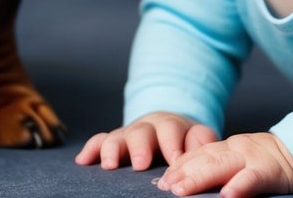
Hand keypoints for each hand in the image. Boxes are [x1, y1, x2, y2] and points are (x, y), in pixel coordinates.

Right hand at [75, 112, 217, 171]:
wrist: (170, 127)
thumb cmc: (187, 144)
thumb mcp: (200, 141)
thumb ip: (203, 146)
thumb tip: (210, 160)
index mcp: (179, 127)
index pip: (179, 132)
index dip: (180, 145)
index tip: (178, 161)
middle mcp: (154, 127)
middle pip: (146, 131)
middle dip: (143, 146)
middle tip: (141, 164)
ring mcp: (133, 133)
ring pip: (122, 134)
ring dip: (114, 148)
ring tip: (109, 165)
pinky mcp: (116, 139)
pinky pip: (101, 139)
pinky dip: (92, 148)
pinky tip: (83, 161)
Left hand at [154, 131, 292, 196]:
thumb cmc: (266, 165)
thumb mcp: (239, 161)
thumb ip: (218, 167)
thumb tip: (188, 185)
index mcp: (226, 148)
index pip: (197, 154)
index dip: (179, 166)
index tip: (161, 181)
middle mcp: (235, 150)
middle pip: (204, 159)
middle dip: (183, 173)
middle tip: (164, 187)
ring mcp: (252, 158)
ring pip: (222, 166)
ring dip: (200, 178)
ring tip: (182, 191)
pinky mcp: (269, 172)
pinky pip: (252, 179)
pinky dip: (239, 186)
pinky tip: (227, 196)